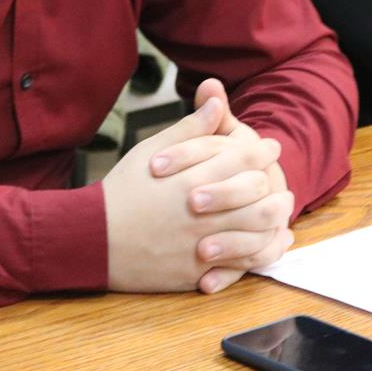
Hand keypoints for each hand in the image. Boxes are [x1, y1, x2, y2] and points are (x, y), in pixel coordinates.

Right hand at [104, 91, 294, 293]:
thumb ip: (190, 128)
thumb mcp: (151, 150)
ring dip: (275, 219)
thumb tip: (217, 98)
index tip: (271, 147)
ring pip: (256, 232)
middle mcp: (201, 212)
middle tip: (280, 180)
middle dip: (274, 183)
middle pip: (257, 194)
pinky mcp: (196, 272)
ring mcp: (200, 244)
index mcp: (192, 178)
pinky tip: (269, 243)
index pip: (244, 158)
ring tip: (280, 210)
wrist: (91, 240)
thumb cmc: (121, 191)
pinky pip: (240, 265)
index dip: (262, 150)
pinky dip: (261, 253)